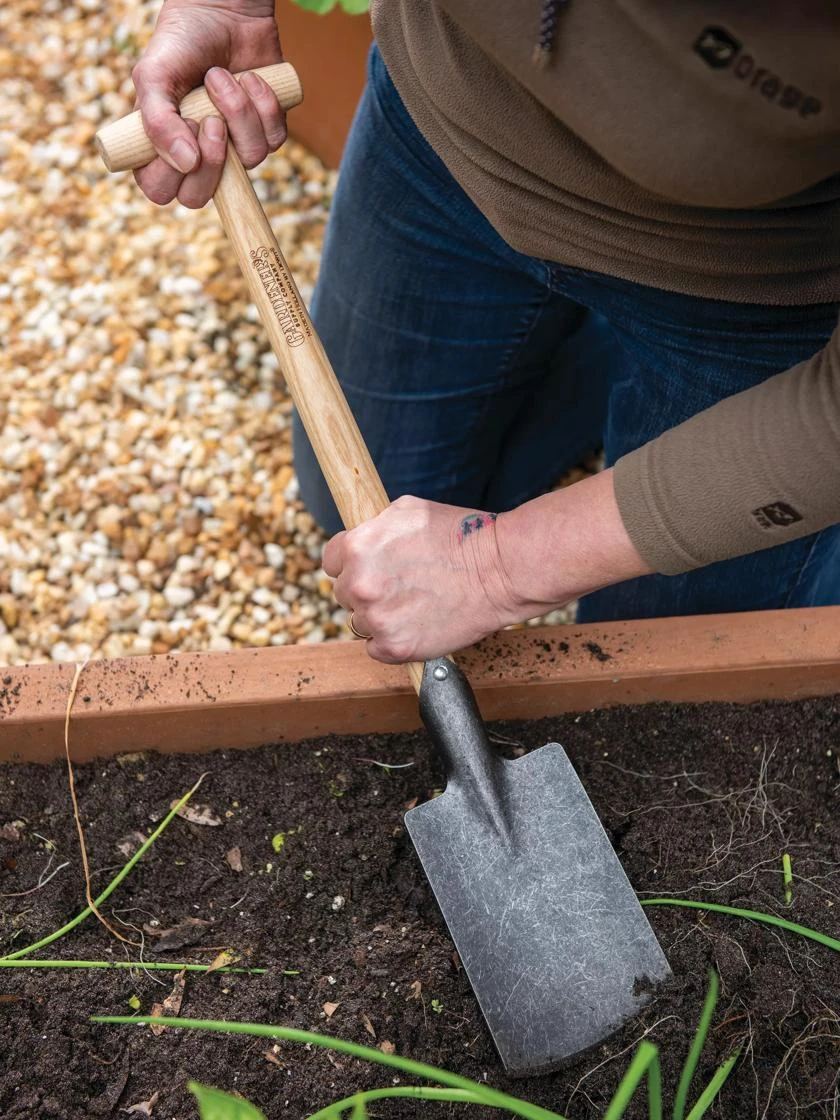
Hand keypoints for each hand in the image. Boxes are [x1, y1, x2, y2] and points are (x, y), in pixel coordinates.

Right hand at [132, 0, 285, 207]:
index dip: (172, 172)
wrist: (223, 10)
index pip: (161, 191)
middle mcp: (197, 154)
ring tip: (223, 77)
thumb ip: (157, 122)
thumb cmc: (181, 43)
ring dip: (238, 113)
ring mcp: (233, 147)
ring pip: (247, 163)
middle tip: (209, 119)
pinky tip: (251, 77)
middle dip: (212, 157)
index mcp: (161, 146)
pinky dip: (263, 103)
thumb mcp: (154, 75)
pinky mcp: (265, 131)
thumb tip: (186, 163)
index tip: (182, 130)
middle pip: (201, 197)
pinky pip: (274, 139)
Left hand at [322, 496, 523, 663]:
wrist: (499, 571)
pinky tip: (416, 623)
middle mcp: (360, 585)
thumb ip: (373, 526)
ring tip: (414, 603)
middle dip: (366, 589)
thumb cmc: (460, 536)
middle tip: (400, 584)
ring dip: (379, 616)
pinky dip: (391, 640)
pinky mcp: (395, 648)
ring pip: (360, 622)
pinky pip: (376, 648)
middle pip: (344, 593)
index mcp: (356, 547)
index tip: (370, 566)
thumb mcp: (406, 511)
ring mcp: (376, 619)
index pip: (330, 561)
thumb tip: (360, 534)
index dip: (351, 562)